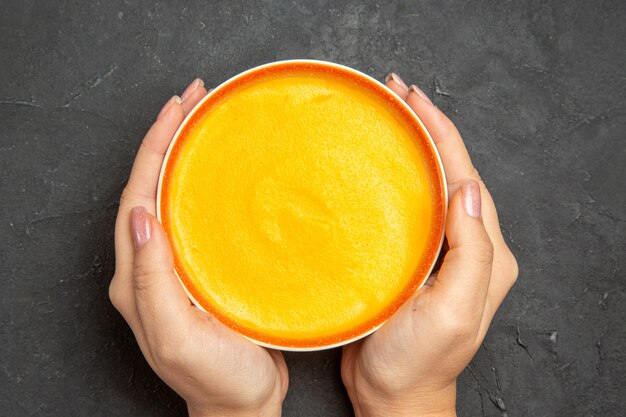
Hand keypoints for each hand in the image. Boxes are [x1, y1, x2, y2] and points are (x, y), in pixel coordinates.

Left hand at [109, 79, 287, 416]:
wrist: (241, 404)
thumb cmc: (216, 378)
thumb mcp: (178, 336)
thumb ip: (152, 281)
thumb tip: (140, 216)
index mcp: (137, 277)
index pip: (138, 194)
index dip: (154, 146)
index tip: (177, 108)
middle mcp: (150, 265)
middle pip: (151, 185)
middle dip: (167, 137)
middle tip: (194, 98)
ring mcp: (175, 265)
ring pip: (172, 195)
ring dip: (184, 153)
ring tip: (204, 120)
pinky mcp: (200, 268)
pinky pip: (195, 214)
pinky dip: (203, 181)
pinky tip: (222, 169)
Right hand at [341, 74, 518, 416]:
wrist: (394, 395)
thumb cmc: (418, 362)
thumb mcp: (452, 312)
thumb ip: (471, 252)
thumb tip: (471, 190)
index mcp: (485, 254)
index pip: (467, 177)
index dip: (442, 133)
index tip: (415, 99)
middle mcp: (469, 246)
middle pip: (453, 172)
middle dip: (429, 128)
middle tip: (398, 94)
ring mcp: (442, 251)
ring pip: (432, 184)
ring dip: (414, 147)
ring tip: (391, 115)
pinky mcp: (416, 257)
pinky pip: (412, 206)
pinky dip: (399, 176)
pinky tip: (381, 164)